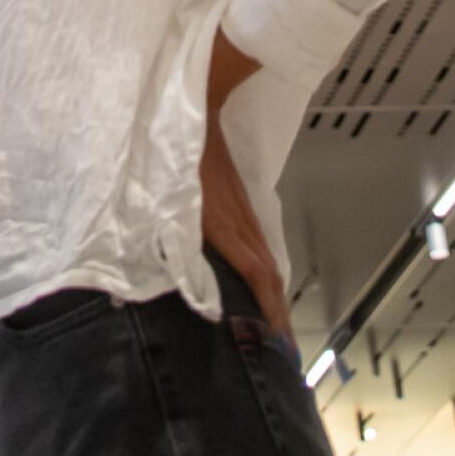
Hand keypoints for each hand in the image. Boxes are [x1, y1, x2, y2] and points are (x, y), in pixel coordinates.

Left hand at [199, 111, 295, 352]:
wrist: (197, 104)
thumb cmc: (175, 150)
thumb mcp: (169, 194)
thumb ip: (178, 233)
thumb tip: (184, 274)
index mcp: (224, 224)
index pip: (257, 275)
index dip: (270, 309)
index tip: (279, 341)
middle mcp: (242, 222)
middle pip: (269, 275)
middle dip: (278, 315)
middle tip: (284, 351)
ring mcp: (244, 211)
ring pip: (267, 260)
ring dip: (274, 297)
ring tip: (278, 329)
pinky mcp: (240, 203)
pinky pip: (259, 244)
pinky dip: (266, 272)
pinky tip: (263, 285)